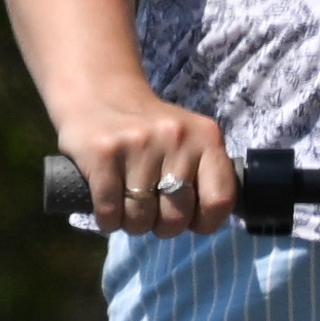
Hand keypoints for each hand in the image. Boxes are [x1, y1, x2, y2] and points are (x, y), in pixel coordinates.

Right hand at [61, 89, 234, 237]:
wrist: (99, 93)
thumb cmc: (151, 130)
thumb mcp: (191, 141)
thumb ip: (205, 175)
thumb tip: (208, 221)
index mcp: (207, 137)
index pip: (220, 200)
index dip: (206, 222)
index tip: (191, 220)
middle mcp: (176, 138)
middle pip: (176, 217)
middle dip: (163, 227)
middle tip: (152, 213)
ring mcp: (138, 145)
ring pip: (140, 218)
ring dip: (132, 224)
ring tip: (129, 207)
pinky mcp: (103, 153)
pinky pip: (110, 211)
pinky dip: (108, 220)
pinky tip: (108, 208)